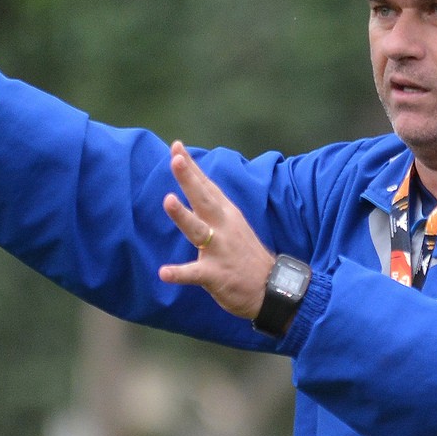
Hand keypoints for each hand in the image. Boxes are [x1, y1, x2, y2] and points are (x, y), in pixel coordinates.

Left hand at [158, 142, 274, 319]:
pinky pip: (194, 274)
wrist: (272, 289)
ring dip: (183, 215)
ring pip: (198, 230)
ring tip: (168, 200)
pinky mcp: (216, 274)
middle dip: (189, 179)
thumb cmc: (246, 256)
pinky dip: (179, 273)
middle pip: (203, 199)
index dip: (192, 167)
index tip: (176, 146)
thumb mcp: (234, 224)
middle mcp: (223, 228)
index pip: (206, 186)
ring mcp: (219, 250)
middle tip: (175, 159)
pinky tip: (164, 273)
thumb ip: (214, 207)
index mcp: (226, 215)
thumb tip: (197, 185)